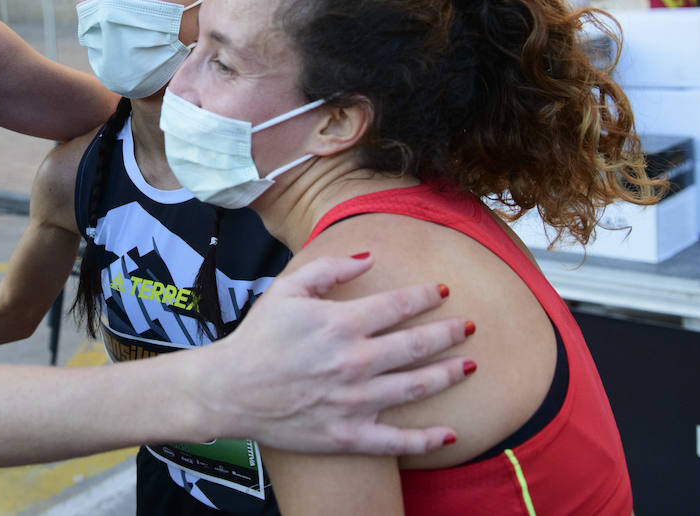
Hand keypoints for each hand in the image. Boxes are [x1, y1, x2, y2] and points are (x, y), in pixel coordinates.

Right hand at [195, 256, 471, 455]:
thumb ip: (330, 269)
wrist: (229, 389)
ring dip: (449, 374)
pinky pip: (396, 441)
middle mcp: (354, 362)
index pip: (399, 305)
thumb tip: (369, 257)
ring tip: (470, 365)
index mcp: (340, 324)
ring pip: (417, 387)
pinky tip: (450, 432)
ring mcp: (354, 401)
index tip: (442, 292)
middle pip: (417, 345)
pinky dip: (427, 439)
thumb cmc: (258, 336)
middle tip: (469, 326)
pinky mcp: (348, 434)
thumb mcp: (287, 289)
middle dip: (449, 333)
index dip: (425, 296)